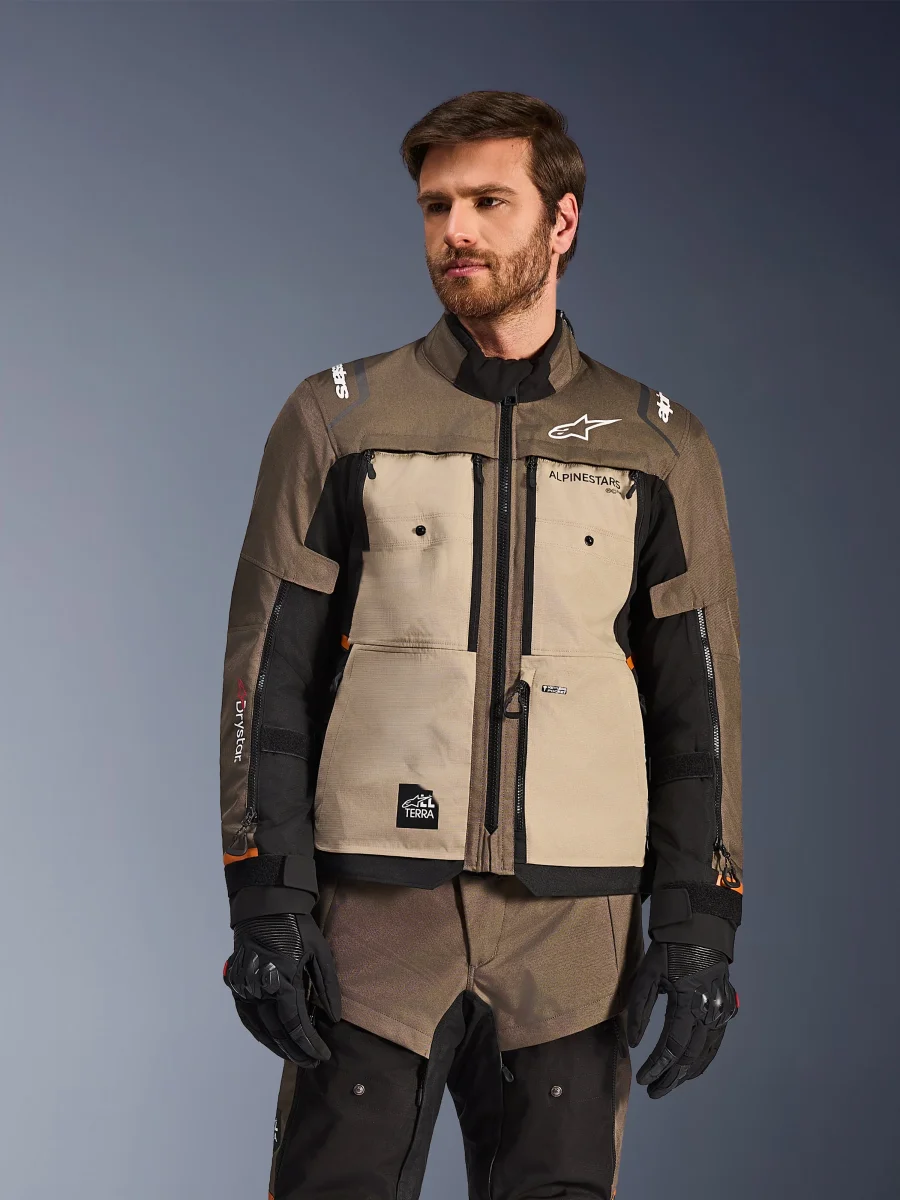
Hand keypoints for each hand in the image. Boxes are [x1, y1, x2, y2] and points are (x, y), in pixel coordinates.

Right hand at [223, 912, 341, 1065]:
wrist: (265, 907)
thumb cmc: (297, 928)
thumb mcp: (319, 953)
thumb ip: (326, 987)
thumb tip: (333, 1018)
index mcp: (282, 981)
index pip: (296, 1024)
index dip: (310, 1043)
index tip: (322, 1055)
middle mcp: (260, 990)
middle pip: (278, 1032)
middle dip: (296, 1051)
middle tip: (311, 1062)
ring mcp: (245, 989)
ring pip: (260, 1029)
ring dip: (277, 1046)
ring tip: (294, 1056)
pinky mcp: (237, 986)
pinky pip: (247, 1017)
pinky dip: (260, 1032)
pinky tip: (271, 1040)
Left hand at [626, 940, 737, 1097]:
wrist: (699, 931)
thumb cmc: (668, 951)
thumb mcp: (647, 975)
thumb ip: (640, 1010)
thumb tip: (636, 1044)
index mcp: (689, 1002)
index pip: (672, 1046)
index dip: (657, 1066)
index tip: (642, 1079)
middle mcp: (709, 1011)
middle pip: (690, 1056)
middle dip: (671, 1077)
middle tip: (654, 1091)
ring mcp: (721, 1012)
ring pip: (705, 1053)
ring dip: (687, 1073)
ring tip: (668, 1084)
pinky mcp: (726, 1009)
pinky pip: (715, 1043)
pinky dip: (703, 1059)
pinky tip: (690, 1069)